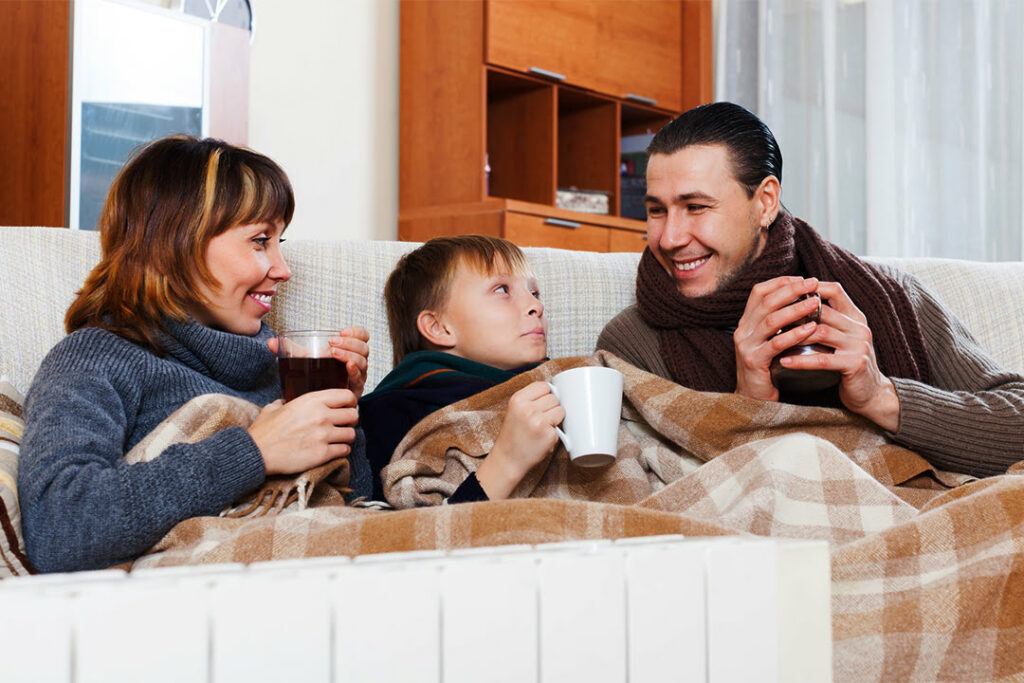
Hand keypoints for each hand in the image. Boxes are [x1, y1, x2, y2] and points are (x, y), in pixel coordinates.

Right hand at [247, 389, 358, 474]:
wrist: (257, 453)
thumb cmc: (263, 431)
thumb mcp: (273, 408)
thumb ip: (283, 402)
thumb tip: (283, 401)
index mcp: (312, 400)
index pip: (346, 395)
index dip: (349, 402)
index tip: (346, 407)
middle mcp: (321, 415)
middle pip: (354, 415)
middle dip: (350, 421)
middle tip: (343, 425)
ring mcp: (324, 435)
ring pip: (352, 434)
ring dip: (346, 437)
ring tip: (338, 439)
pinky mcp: (323, 454)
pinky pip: (345, 450)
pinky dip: (341, 451)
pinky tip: (333, 450)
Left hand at [267, 326, 369, 398]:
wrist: (312, 404)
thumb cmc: (311, 377)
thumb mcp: (302, 360)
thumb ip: (289, 350)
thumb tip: (271, 342)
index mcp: (348, 351)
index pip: (362, 337)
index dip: (356, 332)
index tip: (342, 331)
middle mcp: (355, 364)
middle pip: (364, 349)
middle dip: (350, 343)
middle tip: (332, 343)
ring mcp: (356, 378)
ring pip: (363, 362)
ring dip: (350, 354)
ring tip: (334, 353)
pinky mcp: (354, 392)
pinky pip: (359, 380)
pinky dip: (355, 371)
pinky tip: (347, 367)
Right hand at [475, 381, 564, 499]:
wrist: (507, 460)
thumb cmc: (513, 435)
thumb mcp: (514, 411)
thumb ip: (530, 400)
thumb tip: (554, 391)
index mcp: (518, 400)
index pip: (543, 386)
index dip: (546, 394)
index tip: (542, 403)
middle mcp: (528, 409)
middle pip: (554, 398)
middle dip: (551, 408)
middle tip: (541, 420)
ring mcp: (539, 422)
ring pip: (561, 410)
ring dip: (556, 419)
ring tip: (542, 428)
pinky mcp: (549, 435)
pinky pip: (560, 428)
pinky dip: (554, 434)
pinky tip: (543, 439)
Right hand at [734, 276, 822, 400]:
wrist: (752, 399)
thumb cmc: (767, 368)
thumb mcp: (769, 340)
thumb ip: (778, 321)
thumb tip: (803, 298)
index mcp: (746, 322)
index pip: (758, 292)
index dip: (780, 282)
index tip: (801, 278)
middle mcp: (743, 331)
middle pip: (765, 301)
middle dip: (790, 290)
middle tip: (812, 283)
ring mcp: (746, 346)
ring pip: (770, 320)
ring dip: (795, 309)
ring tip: (814, 303)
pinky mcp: (754, 362)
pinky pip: (776, 344)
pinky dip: (794, 334)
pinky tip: (810, 328)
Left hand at [778, 281, 899, 430]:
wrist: (870, 394)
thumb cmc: (848, 364)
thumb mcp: (841, 338)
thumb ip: (827, 322)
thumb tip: (794, 305)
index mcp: (856, 317)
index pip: (835, 290)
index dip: (811, 288)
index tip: (786, 292)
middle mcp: (859, 327)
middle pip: (823, 311)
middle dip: (795, 313)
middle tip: (771, 317)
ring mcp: (859, 345)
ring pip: (821, 332)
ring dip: (795, 335)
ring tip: (773, 338)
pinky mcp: (856, 364)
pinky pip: (823, 360)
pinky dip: (801, 360)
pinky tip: (784, 361)